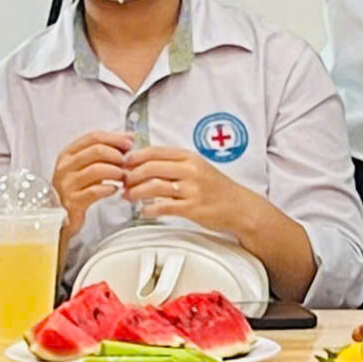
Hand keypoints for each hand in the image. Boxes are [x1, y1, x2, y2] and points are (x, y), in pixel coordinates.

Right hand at [52, 129, 133, 238]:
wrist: (62, 216)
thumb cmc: (77, 187)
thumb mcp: (85, 166)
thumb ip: (104, 151)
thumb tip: (129, 137)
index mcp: (67, 153)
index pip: (93, 137)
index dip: (114, 138)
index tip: (130, 142)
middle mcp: (65, 167)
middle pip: (96, 150)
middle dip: (117, 155)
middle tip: (127, 162)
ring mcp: (67, 184)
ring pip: (97, 170)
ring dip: (116, 171)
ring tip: (123, 176)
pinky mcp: (73, 202)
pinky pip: (95, 191)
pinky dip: (109, 188)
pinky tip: (114, 189)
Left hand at [124, 145, 251, 234]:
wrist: (239, 207)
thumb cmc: (217, 188)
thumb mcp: (197, 167)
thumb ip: (174, 163)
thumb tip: (145, 162)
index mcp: (189, 157)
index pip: (155, 151)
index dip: (135, 157)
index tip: (123, 162)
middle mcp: (190, 170)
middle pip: (151, 167)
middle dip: (131, 175)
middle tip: (122, 181)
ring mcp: (192, 189)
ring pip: (154, 186)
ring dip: (136, 192)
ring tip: (128, 196)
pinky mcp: (193, 208)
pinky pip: (164, 206)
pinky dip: (150, 208)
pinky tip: (144, 210)